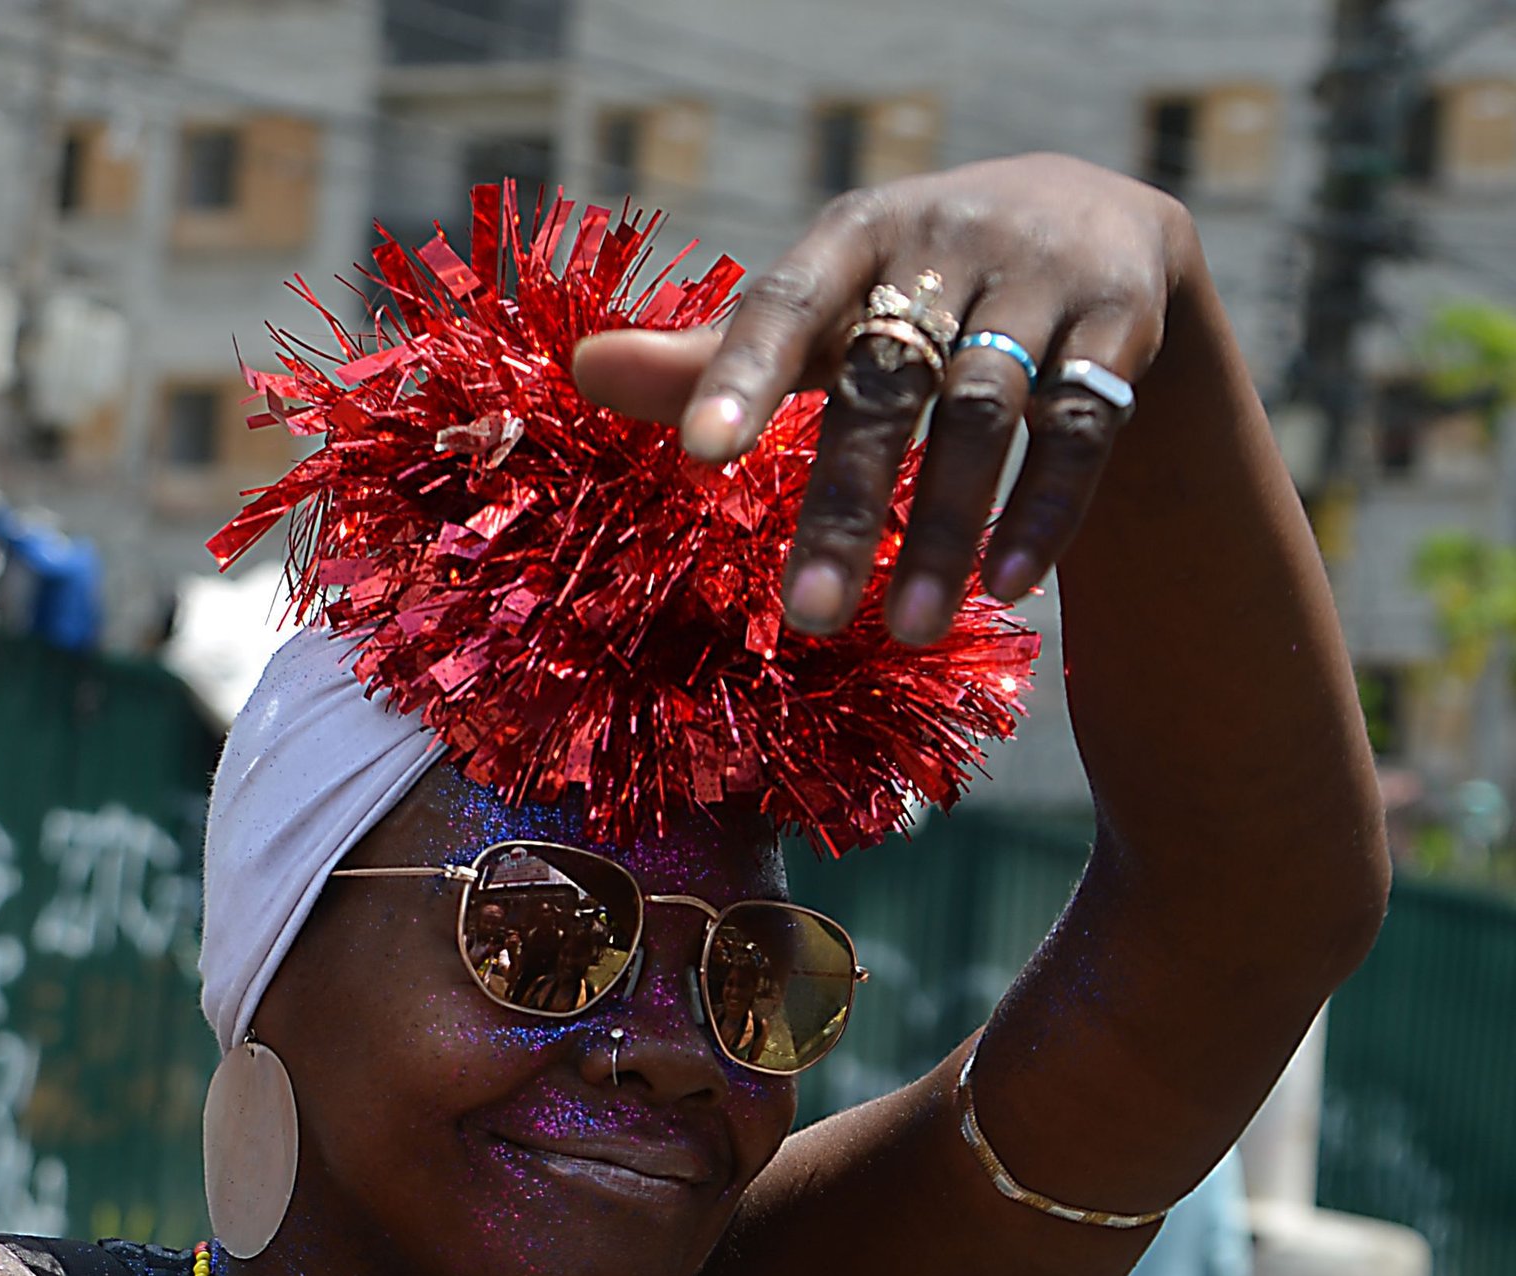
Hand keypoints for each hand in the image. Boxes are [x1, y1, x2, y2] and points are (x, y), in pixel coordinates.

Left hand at [571, 154, 1195, 644]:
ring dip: (945, 525)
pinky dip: (1044, 510)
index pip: (784, 305)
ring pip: (988, 410)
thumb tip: (581, 368)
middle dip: (847, 502)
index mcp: (852, 237)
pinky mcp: (1125, 318)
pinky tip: (1004, 587)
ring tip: (907, 629)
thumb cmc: (906, 285)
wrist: (1091, 214)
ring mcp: (1042, 276)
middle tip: (807, 617)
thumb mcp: (819, 311)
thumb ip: (710, 355)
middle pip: (886, 380)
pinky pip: (1085, 425)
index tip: (698, 458)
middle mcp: (947, 243)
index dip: (740, 376)